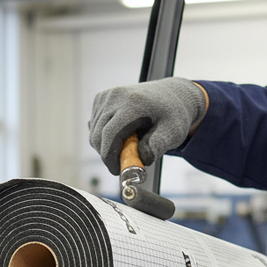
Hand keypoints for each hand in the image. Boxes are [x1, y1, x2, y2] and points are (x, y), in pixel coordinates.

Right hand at [88, 77, 207, 174]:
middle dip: (107, 154)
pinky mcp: (101, 98)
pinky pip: (94, 125)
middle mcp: (116, 96)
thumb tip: (141, 160)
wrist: (171, 95)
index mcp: (133, 103)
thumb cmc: (172, 115)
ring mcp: (106, 96)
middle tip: (123, 163)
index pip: (111, 134)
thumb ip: (157, 146)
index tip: (116, 170)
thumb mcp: (172, 133)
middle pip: (98, 134)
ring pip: (94, 131)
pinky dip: (102, 136)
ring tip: (128, 144)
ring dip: (105, 145)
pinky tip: (120, 134)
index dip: (110, 157)